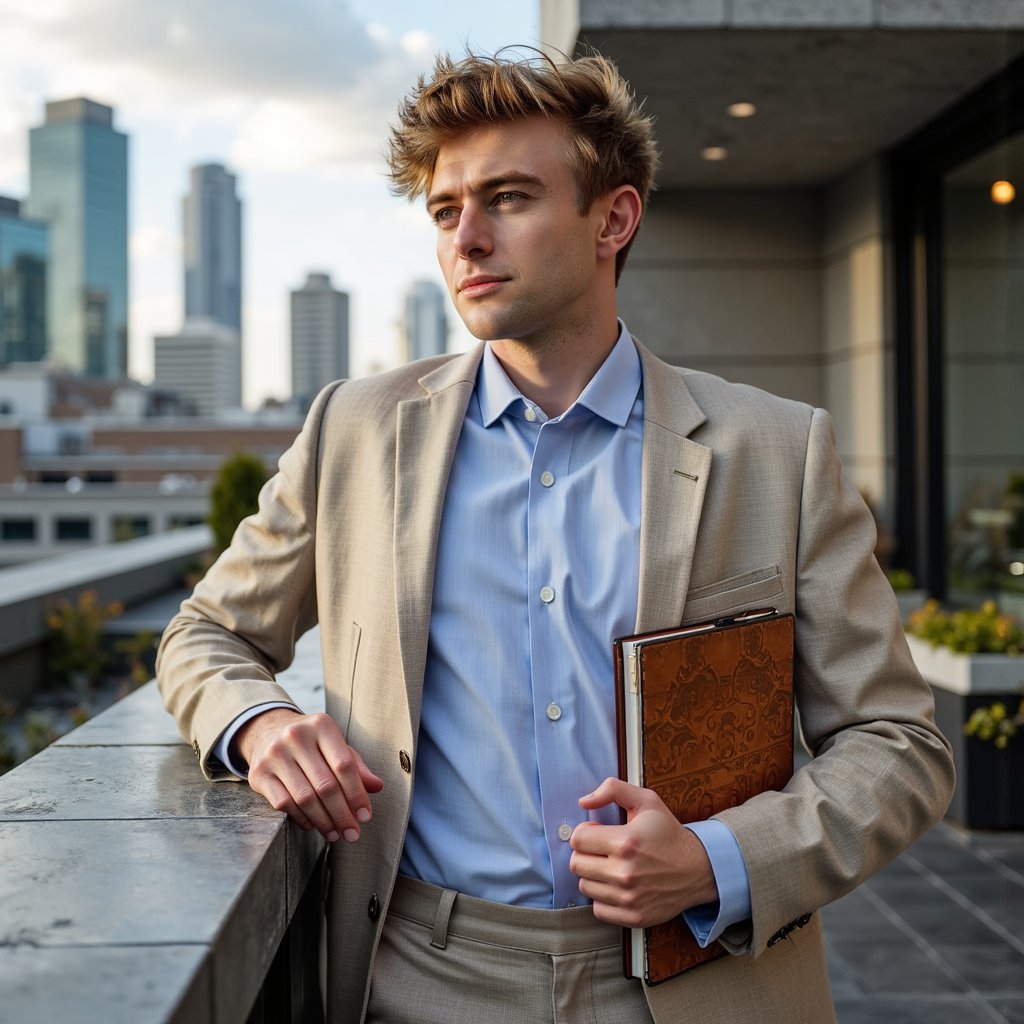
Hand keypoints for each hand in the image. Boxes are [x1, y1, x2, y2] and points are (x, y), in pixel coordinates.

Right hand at [237, 708, 383, 843]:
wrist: (268, 732)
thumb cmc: (311, 743)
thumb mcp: (335, 746)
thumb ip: (356, 766)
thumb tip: (377, 787)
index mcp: (321, 725)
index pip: (344, 765)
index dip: (357, 794)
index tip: (365, 816)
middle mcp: (296, 736)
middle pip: (326, 785)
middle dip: (342, 814)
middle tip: (352, 834)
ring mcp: (275, 754)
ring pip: (305, 798)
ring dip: (324, 821)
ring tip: (335, 834)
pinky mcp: (258, 773)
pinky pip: (284, 804)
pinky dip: (301, 818)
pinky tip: (313, 826)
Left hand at [571, 777, 716, 927]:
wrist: (698, 868)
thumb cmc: (669, 833)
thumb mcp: (646, 800)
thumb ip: (613, 789)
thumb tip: (584, 801)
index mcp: (625, 842)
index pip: (578, 840)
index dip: (585, 832)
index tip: (598, 832)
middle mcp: (625, 873)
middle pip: (576, 864)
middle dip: (586, 853)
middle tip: (603, 849)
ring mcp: (629, 898)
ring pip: (585, 886)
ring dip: (594, 875)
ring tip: (612, 866)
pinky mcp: (633, 917)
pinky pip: (598, 909)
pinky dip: (604, 898)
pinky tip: (617, 885)